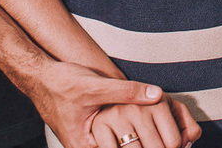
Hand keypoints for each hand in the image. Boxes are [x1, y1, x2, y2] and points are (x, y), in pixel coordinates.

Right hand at [27, 60, 187, 147]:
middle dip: (147, 145)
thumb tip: (157, 95)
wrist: (42, 79)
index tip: (171, 146)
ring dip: (142, 143)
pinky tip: (149, 132)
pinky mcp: (95, 137)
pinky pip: (117, 143)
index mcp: (87, 145)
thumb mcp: (96, 86)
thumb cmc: (63, 83)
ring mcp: (92, 145)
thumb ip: (126, 91)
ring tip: (170, 141)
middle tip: (179, 144)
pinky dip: (132, 139)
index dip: (147, 147)